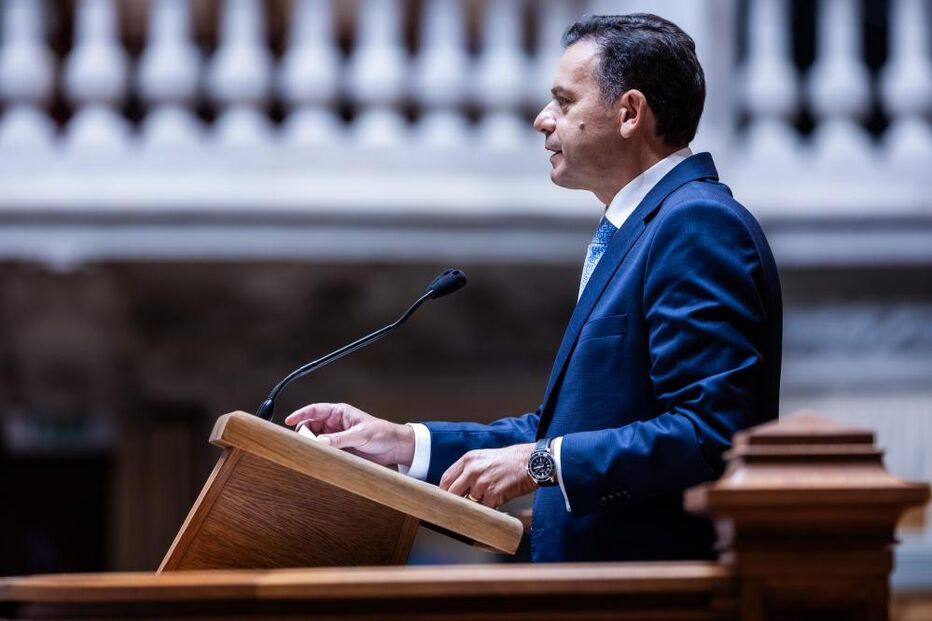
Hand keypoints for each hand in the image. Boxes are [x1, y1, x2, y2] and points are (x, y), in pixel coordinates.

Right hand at [284, 403, 414, 467]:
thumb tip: (319, 442)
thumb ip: (340, 439)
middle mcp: (335, 424)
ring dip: (311, 446)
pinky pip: (323, 451)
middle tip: (302, 444)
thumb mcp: (361, 434)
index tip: (288, 420)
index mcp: (339, 413)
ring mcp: (336, 438)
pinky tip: (317, 460)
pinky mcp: (339, 450)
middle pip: (311, 426)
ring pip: (315, 440)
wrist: (394, 448)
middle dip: (304, 434)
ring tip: (309, 453)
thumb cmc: (381, 434)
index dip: (300, 414)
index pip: (315, 410)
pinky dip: (318, 454)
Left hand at [439, 443, 536, 507]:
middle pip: (452, 493)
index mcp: (468, 459)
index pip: (446, 479)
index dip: (444, 492)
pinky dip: (487, 511)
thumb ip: (469, 469)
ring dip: (474, 507)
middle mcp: (472, 470)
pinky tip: (495, 505)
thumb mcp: (485, 457)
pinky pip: (483, 510)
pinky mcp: (493, 495)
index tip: (444, 499)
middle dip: (454, 502)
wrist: (532, 461)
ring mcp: (482, 483)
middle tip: (457, 508)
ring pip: (468, 503)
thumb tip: (457, 487)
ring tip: (484, 503)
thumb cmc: (510, 460)